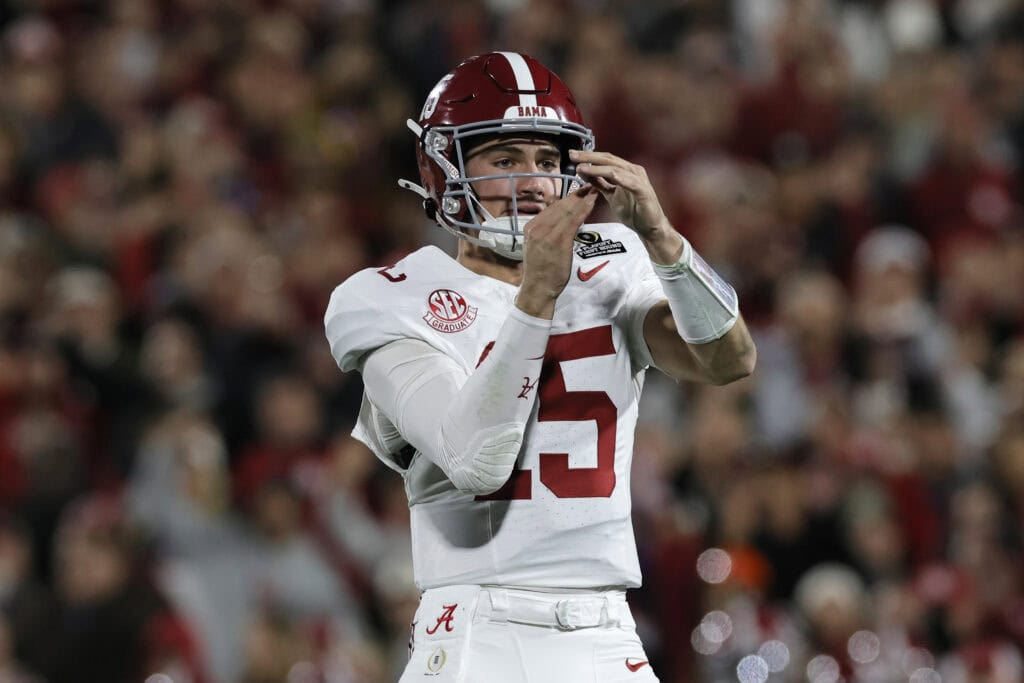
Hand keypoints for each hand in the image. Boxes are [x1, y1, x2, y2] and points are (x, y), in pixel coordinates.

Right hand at [515, 185, 597, 317]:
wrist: (538, 289)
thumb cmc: (541, 271)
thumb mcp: (539, 247)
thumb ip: (548, 232)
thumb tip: (561, 221)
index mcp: (531, 227)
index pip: (552, 208)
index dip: (568, 198)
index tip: (580, 190)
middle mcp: (537, 227)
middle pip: (560, 206)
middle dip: (577, 195)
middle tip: (592, 184)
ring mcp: (546, 234)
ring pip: (567, 210)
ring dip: (582, 198)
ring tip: (595, 189)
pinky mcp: (558, 241)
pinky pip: (573, 221)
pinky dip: (584, 209)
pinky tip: (592, 202)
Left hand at [571, 149, 682, 263]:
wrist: (650, 228)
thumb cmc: (633, 212)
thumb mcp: (611, 195)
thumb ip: (599, 183)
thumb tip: (584, 171)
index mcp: (625, 171)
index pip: (605, 159)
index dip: (588, 156)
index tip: (572, 155)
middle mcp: (632, 171)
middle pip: (608, 159)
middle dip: (589, 157)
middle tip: (573, 155)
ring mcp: (639, 180)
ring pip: (616, 168)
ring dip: (597, 167)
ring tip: (581, 167)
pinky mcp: (644, 191)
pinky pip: (629, 182)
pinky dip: (616, 177)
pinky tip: (604, 174)